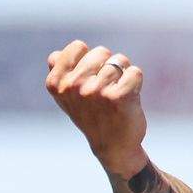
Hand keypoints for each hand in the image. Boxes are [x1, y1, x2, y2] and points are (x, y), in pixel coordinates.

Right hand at [46, 40, 148, 178]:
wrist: (113, 146)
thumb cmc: (92, 115)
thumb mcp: (68, 96)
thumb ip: (61, 73)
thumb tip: (55, 55)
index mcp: (56, 83)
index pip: (78, 46)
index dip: (89, 60)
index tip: (88, 80)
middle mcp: (73, 86)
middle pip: (101, 51)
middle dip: (108, 66)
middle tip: (105, 90)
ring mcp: (95, 91)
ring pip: (120, 61)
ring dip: (123, 76)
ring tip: (117, 96)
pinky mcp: (118, 96)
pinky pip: (135, 72)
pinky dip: (136, 83)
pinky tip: (129, 99)